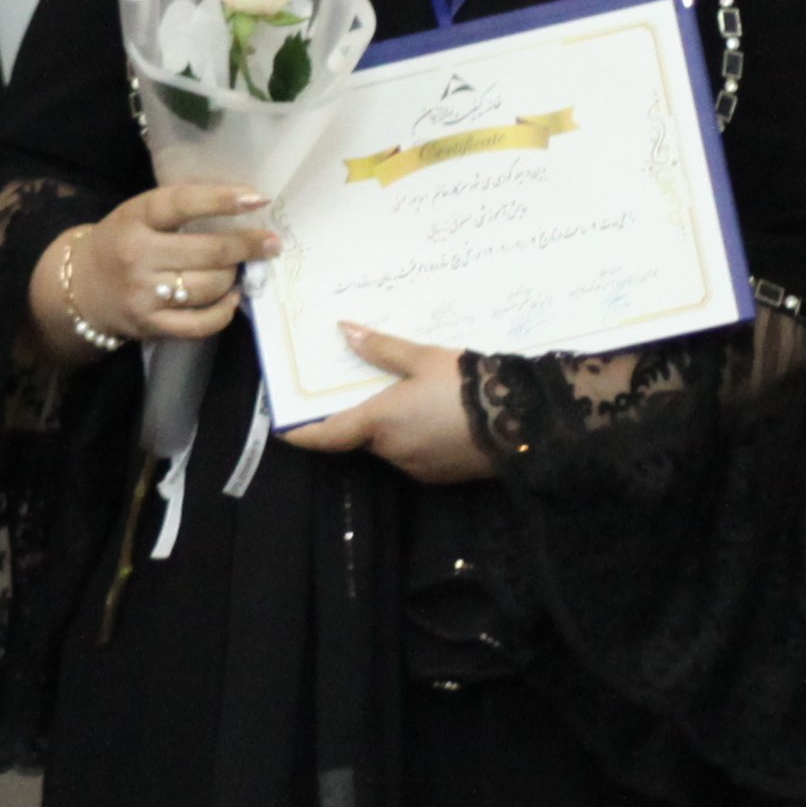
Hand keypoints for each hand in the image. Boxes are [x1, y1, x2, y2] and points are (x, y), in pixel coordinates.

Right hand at [27, 185, 277, 370]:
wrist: (79, 289)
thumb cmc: (120, 243)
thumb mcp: (136, 215)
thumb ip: (178, 212)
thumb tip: (242, 210)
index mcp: (133, 218)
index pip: (181, 204)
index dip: (221, 200)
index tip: (257, 199)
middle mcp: (136, 256)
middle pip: (207, 252)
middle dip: (247, 247)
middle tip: (270, 243)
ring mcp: (142, 295)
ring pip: (209, 286)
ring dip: (233, 277)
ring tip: (238, 269)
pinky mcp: (150, 325)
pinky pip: (200, 323)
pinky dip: (224, 311)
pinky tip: (231, 299)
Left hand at [274, 325, 496, 485]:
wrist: (522, 422)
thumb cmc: (467, 385)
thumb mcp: (424, 358)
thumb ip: (382, 348)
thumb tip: (345, 330)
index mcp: (379, 423)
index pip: (326, 435)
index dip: (301, 434)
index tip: (283, 431)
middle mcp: (391, 452)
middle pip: (362, 437)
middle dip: (364, 417)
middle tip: (371, 388)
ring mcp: (417, 468)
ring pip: (391, 446)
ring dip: (393, 427)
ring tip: (414, 396)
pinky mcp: (441, 476)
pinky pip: (416, 455)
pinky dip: (417, 438)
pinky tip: (438, 415)